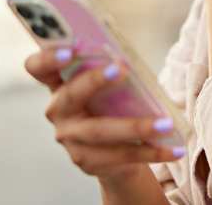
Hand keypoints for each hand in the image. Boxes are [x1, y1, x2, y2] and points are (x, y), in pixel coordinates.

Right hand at [24, 47, 184, 181]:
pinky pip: (120, 156)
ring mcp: (69, 138)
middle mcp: (57, 110)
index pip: (38, 67)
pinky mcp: (87, 161)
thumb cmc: (115, 103)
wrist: (116, 151)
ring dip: (135, 126)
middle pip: (70, 95)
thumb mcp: (110, 85)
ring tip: (165, 124)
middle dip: (94, 81)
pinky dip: (151, 152)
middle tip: (122, 69)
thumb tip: (130, 59)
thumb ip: (112, 69)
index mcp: (59, 83)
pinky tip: (173, 149)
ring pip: (100, 131)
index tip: (68, 50)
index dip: (48, 58)